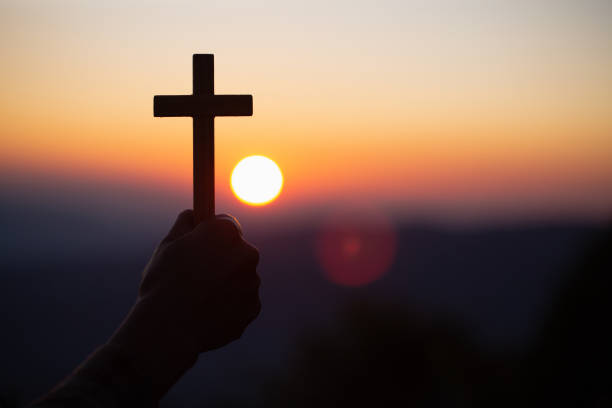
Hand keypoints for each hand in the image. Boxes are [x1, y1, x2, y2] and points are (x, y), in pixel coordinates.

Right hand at [106, 210, 260, 397]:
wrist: (168, 330)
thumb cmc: (163, 284)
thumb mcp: (167, 246)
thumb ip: (184, 224)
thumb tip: (193, 214)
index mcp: (225, 232)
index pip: (225, 224)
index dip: (212, 234)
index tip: (203, 242)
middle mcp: (246, 253)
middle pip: (237, 251)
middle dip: (221, 260)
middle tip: (196, 275)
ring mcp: (252, 282)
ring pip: (240, 278)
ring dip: (226, 284)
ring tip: (197, 299)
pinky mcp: (253, 308)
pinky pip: (242, 302)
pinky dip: (229, 307)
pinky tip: (206, 314)